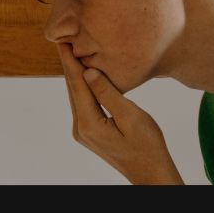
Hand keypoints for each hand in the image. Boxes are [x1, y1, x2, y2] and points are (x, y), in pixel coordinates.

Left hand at [57, 42, 182, 184]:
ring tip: (71, 52)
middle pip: (73, 90)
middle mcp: (81, 128)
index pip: (76, 85)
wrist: (150, 173)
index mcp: (88, 124)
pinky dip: (83, 87)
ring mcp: (84, 132)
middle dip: (69, 65)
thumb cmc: (147, 147)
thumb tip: (87, 72)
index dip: (70, 61)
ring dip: (75, 75)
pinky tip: (85, 75)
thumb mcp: (130, 116)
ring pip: (77, 96)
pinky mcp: (91, 132)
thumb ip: (108, 93)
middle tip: (63, 39)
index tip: (63, 41)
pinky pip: (84, 104)